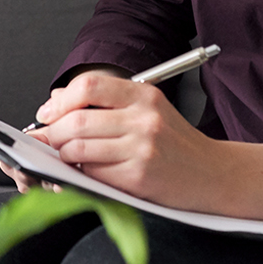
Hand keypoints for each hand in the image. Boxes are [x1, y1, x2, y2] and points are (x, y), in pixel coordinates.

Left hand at [33, 70, 222, 210]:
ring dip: (63, 155)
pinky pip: (92, 173)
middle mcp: (144, 118)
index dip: (60, 100)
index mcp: (144, 95)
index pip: (88, 86)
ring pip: (78, 148)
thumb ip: (106, 103)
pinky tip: (86, 172)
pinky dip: (81, 173)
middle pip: (76, 120)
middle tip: (47, 139)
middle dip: (52, 132)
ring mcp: (142, 149)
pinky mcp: (139, 178)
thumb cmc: (176, 143)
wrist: (214, 174)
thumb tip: (57, 102)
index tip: (48, 112)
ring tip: (66, 156)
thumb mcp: (148, 110)